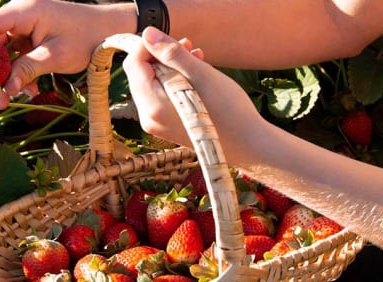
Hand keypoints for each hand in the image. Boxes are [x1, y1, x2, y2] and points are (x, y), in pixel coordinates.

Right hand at [0, 0, 129, 108]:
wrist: (111, 30)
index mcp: (26, 10)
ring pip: (4, 49)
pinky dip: (19, 69)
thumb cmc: (87, 38)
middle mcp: (22, 13)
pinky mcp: (33, 34)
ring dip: (7, 72)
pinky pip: (17, 52)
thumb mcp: (55, 57)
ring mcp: (27, 23)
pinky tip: (27, 88)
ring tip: (16, 93)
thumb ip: (26, 71)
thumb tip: (3, 91)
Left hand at [123, 27, 265, 149]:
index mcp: (152, 106)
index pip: (134, 64)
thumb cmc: (228, 110)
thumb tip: (148, 34)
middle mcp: (149, 118)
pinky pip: (163, 97)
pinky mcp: (168, 127)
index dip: (150, 46)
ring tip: (197, 58)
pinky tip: (196, 76)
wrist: (248, 146)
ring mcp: (157, 125)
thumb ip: (171, 54)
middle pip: (141, 75)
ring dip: (171, 67)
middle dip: (161, 56)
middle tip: (188, 45)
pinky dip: (176, 82)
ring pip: (153, 84)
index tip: (174, 39)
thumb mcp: (200, 75)